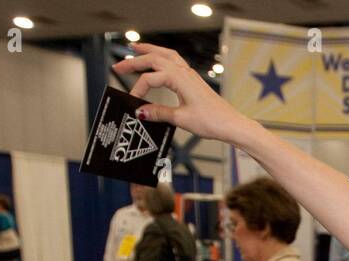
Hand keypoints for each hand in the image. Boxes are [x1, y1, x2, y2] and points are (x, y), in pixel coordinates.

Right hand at [112, 43, 248, 142]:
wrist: (231, 124)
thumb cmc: (212, 121)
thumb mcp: (182, 119)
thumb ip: (159, 113)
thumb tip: (140, 111)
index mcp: (179, 79)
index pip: (150, 79)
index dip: (138, 89)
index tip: (132, 103)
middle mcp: (184, 72)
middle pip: (154, 59)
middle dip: (134, 61)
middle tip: (117, 66)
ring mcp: (189, 74)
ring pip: (166, 55)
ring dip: (149, 51)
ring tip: (135, 48)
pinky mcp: (193, 80)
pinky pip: (175, 61)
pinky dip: (162, 56)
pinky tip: (157, 59)